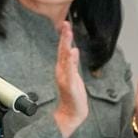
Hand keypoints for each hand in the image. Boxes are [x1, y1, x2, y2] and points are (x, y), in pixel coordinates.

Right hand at [52, 21, 88, 137]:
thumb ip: (73, 63)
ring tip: (67, 33)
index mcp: (64, 68)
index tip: (66, 24)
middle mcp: (62, 70)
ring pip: (65, 58)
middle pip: (62, 50)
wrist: (71, 113)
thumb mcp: (75, 76)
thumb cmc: (73, 96)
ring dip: (65, 45)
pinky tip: (73, 52)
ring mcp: (65, 77)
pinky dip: (70, 61)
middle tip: (65, 24)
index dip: (65, 37)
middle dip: (64, 37)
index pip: (64, 49)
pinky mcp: (70, 84)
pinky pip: (70, 70)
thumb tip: (74, 50)